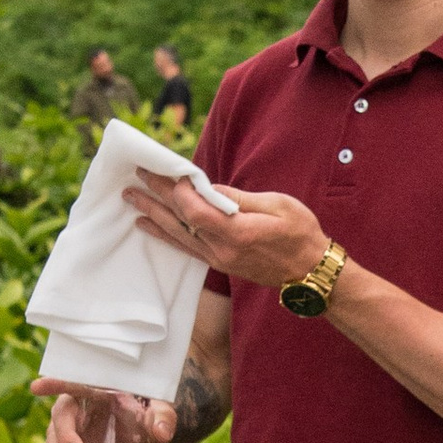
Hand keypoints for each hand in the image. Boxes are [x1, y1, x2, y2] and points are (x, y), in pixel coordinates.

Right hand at [31, 385, 174, 442]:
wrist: (141, 428)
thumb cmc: (146, 407)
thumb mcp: (158, 406)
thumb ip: (161, 415)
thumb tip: (162, 432)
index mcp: (94, 388)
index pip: (74, 383)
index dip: (55, 384)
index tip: (37, 386)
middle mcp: (76, 407)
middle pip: (61, 418)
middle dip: (65, 436)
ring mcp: (70, 430)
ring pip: (54, 442)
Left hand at [122, 174, 326, 295]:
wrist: (311, 271)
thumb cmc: (301, 233)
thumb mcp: (278, 205)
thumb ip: (239, 198)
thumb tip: (208, 187)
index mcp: (239, 233)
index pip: (196, 211)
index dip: (179, 192)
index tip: (169, 171)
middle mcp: (223, 250)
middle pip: (181, 221)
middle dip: (157, 196)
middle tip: (136, 176)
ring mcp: (218, 259)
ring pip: (177, 235)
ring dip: (153, 214)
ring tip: (131, 198)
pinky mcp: (218, 263)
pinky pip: (184, 247)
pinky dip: (164, 234)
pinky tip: (147, 225)